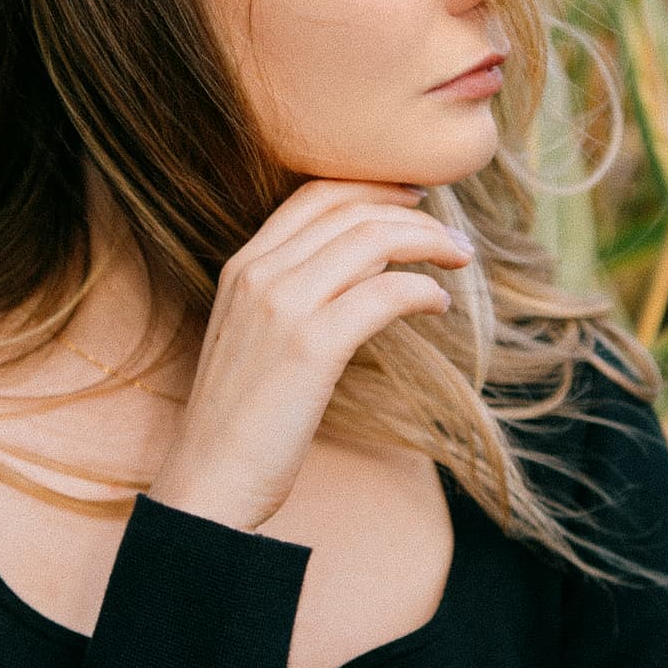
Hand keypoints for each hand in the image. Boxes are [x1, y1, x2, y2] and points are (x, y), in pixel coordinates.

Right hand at [148, 178, 469, 531]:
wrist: (209, 480)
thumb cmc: (241, 421)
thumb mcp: (255, 339)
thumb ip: (292, 296)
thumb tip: (363, 272)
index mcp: (242, 266)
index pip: (315, 195)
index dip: (373, 187)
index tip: (415, 201)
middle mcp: (257, 273)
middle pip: (351, 210)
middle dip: (414, 215)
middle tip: (454, 240)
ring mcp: (281, 306)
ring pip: (373, 240)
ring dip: (429, 243)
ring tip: (458, 262)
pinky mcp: (311, 345)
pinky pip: (385, 293)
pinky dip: (423, 290)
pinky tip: (439, 305)